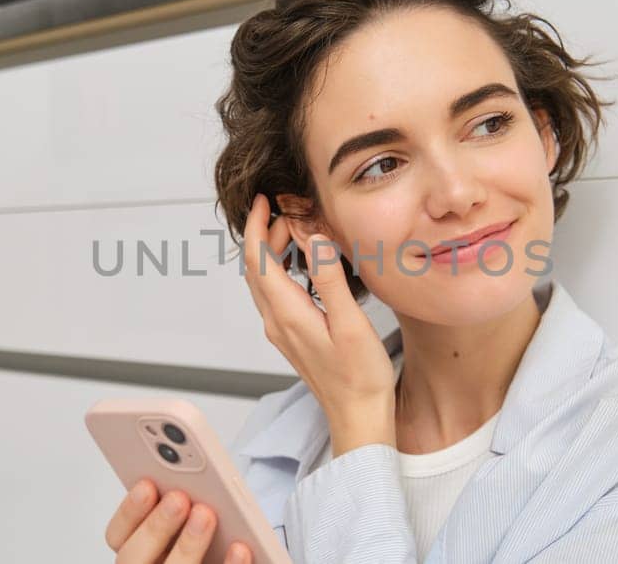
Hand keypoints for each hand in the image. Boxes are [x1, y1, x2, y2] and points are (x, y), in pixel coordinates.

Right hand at [105, 478, 252, 563]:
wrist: (219, 555)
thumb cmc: (203, 538)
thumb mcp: (184, 515)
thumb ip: (173, 500)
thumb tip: (182, 477)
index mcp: (137, 551)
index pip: (117, 535)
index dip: (130, 511)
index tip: (147, 484)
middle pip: (136, 557)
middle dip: (156, 526)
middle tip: (178, 498)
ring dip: (188, 545)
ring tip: (206, 514)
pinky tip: (240, 547)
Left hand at [241, 193, 396, 454]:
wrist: (358, 417)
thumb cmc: (360, 379)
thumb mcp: (351, 325)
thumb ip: (330, 280)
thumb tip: (313, 239)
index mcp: (288, 314)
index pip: (258, 261)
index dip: (257, 227)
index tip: (264, 202)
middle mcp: (277, 322)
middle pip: (257, 269)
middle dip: (267, 234)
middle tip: (290, 210)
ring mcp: (282, 331)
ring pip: (265, 282)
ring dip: (273, 253)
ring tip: (296, 230)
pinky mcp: (293, 337)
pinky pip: (276, 295)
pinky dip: (282, 271)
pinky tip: (303, 266)